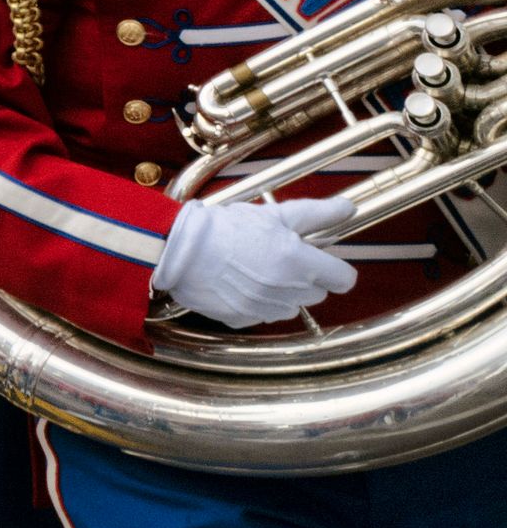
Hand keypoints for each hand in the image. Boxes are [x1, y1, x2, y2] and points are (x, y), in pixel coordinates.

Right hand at [153, 193, 361, 327]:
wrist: (179, 248)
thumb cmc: (226, 228)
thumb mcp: (274, 214)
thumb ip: (317, 214)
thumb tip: (348, 208)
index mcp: (300, 262)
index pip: (344, 279)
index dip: (335, 268)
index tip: (321, 261)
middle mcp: (288, 290)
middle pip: (318, 293)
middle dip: (305, 278)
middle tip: (279, 259)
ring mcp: (265, 308)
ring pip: (291, 307)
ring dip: (282, 293)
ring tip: (257, 272)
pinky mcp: (243, 319)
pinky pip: (261, 315)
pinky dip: (256, 304)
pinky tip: (239, 286)